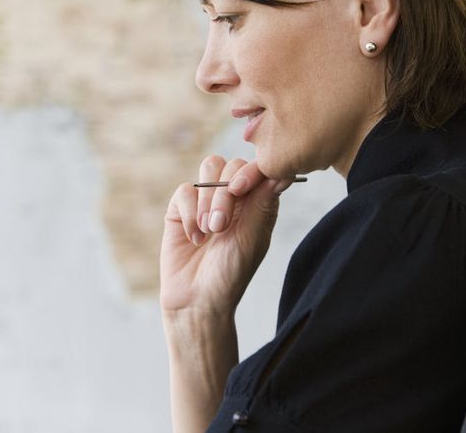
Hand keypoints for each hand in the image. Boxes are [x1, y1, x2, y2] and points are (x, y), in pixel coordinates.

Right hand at [160, 157, 293, 316]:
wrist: (197, 299)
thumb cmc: (231, 273)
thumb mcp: (251, 238)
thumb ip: (262, 203)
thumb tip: (283, 172)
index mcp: (258, 202)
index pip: (257, 169)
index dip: (250, 171)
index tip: (240, 189)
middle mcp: (234, 197)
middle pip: (230, 166)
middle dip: (224, 194)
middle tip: (220, 226)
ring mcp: (206, 200)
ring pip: (208, 169)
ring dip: (208, 201)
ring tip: (209, 231)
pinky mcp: (181, 208)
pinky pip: (185, 191)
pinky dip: (189, 214)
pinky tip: (195, 238)